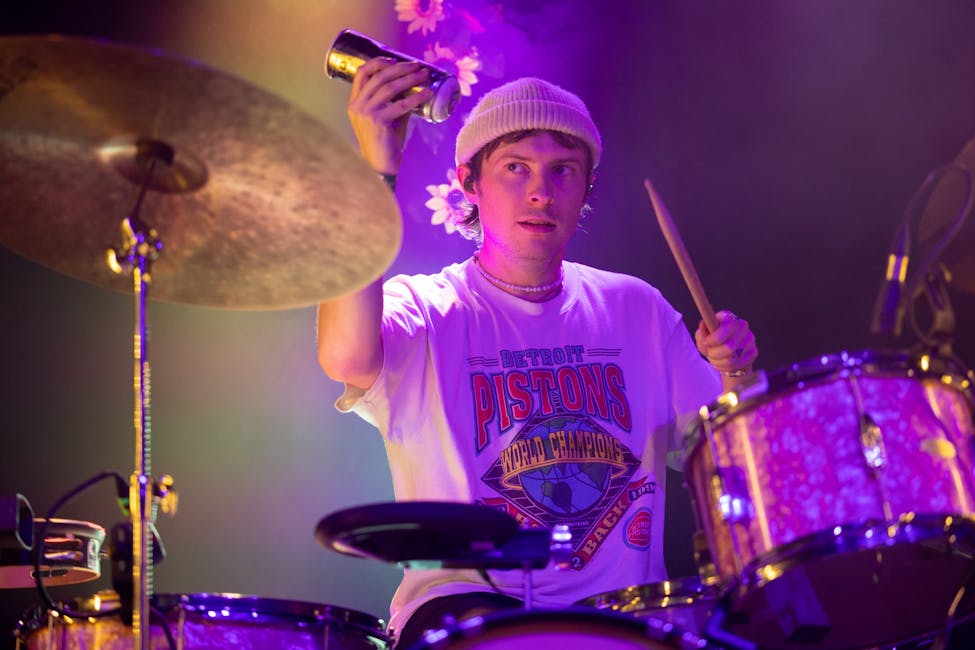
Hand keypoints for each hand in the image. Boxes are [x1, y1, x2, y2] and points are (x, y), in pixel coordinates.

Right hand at [347, 58, 433, 173]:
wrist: (380, 165)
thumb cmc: (386, 141)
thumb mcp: (387, 116)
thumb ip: (394, 101)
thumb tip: (413, 85)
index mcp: (355, 102)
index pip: (361, 73)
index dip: (378, 62)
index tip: (395, 59)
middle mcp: (357, 105)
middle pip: (379, 77)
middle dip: (400, 68)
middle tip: (417, 65)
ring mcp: (366, 113)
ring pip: (389, 87)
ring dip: (409, 79)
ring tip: (424, 75)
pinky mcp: (378, 121)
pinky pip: (400, 104)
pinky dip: (416, 97)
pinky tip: (427, 94)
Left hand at [694, 310, 757, 376]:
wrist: (726, 350)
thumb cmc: (713, 340)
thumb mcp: (703, 336)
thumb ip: (701, 334)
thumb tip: (703, 333)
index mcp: (729, 318)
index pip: (726, 328)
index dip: (714, 338)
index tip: (706, 343)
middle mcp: (742, 326)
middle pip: (729, 347)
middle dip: (714, 353)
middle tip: (709, 353)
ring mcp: (750, 339)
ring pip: (732, 359)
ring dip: (718, 362)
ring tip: (714, 359)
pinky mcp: (754, 352)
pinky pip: (737, 365)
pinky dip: (725, 367)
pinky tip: (722, 363)